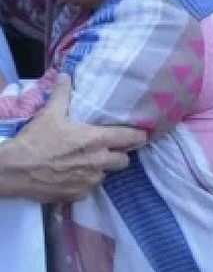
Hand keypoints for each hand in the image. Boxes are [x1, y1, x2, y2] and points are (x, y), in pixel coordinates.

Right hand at [0, 78, 145, 201]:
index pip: (132, 138)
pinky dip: (83, 183)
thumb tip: (66, 76)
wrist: (14, 170)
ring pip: (106, 175)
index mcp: (97, 140)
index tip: (139, 135)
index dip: (138, 136)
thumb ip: (63, 94)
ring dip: (99, 169)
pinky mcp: (79, 195)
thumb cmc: (35, 140)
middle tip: (106, 150)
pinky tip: (70, 175)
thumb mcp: (49, 114)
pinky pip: (89, 188)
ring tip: (83, 162)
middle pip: (124, 161)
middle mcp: (99, 162)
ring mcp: (90, 180)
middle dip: (118, 155)